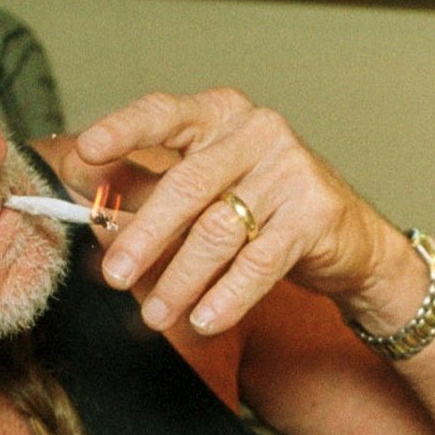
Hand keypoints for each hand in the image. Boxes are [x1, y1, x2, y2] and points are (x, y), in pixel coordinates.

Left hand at [53, 89, 417, 336]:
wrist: (349, 240)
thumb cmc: (265, 210)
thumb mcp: (207, 190)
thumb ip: (151, 190)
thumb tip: (88, 206)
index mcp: (220, 114)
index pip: (164, 113)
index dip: (122, 131)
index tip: (85, 154)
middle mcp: (257, 131)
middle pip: (188, 185)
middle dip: (146, 235)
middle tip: (115, 274)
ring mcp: (291, 169)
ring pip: (220, 230)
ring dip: (181, 279)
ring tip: (156, 315)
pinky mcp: (316, 212)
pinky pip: (260, 262)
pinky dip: (228, 296)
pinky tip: (204, 321)